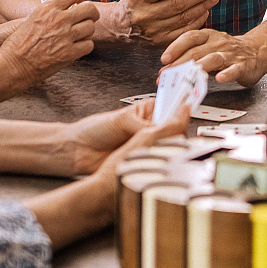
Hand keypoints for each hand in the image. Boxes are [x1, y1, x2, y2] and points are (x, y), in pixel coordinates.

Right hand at [0, 0, 96, 83]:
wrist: (12, 65)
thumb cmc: (18, 44)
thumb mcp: (32, 19)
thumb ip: (50, 12)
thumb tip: (67, 7)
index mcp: (48, 8)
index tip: (82, 1)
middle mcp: (58, 19)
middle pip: (89, 9)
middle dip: (91, 13)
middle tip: (89, 18)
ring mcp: (65, 36)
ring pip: (91, 27)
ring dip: (87, 31)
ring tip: (80, 35)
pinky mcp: (69, 53)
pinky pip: (89, 45)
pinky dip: (85, 46)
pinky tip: (77, 47)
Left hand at [62, 93, 195, 174]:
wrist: (76, 151)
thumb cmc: (94, 130)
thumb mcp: (121, 120)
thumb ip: (145, 124)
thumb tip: (165, 126)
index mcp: (148, 111)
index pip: (172, 106)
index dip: (182, 108)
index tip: (190, 109)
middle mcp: (151, 127)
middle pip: (175, 128)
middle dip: (176, 131)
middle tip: (174, 134)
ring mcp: (148, 144)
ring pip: (169, 145)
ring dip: (166, 147)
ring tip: (160, 148)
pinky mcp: (144, 161)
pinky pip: (158, 161)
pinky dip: (159, 161)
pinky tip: (155, 159)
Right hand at [104, 0, 219, 42]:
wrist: (120, 26)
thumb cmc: (135, 2)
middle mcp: (145, 15)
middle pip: (177, 5)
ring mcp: (153, 30)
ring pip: (183, 18)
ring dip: (201, 7)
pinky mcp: (160, 41)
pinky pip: (183, 31)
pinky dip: (197, 21)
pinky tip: (204, 12)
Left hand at [159, 28, 266, 85]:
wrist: (258, 50)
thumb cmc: (228, 50)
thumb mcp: (208, 46)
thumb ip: (192, 54)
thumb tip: (169, 66)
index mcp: (208, 36)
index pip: (189, 38)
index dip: (175, 47)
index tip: (163, 60)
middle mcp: (218, 42)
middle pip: (196, 51)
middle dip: (179, 65)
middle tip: (166, 76)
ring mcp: (231, 54)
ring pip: (213, 58)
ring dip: (198, 68)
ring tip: (187, 77)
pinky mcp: (243, 65)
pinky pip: (234, 69)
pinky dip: (227, 74)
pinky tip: (221, 78)